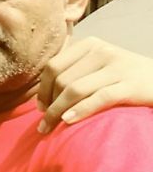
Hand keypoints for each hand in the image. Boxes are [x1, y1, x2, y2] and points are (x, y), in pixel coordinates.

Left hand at [37, 37, 152, 132]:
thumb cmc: (124, 75)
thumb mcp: (99, 63)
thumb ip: (75, 70)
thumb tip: (42, 93)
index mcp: (90, 44)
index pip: (54, 66)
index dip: (42, 89)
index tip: (40, 107)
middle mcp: (101, 51)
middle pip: (62, 80)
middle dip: (48, 104)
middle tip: (44, 122)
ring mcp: (117, 67)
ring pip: (75, 90)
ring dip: (57, 112)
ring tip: (49, 127)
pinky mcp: (130, 85)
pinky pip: (98, 98)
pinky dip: (80, 111)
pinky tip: (68, 121)